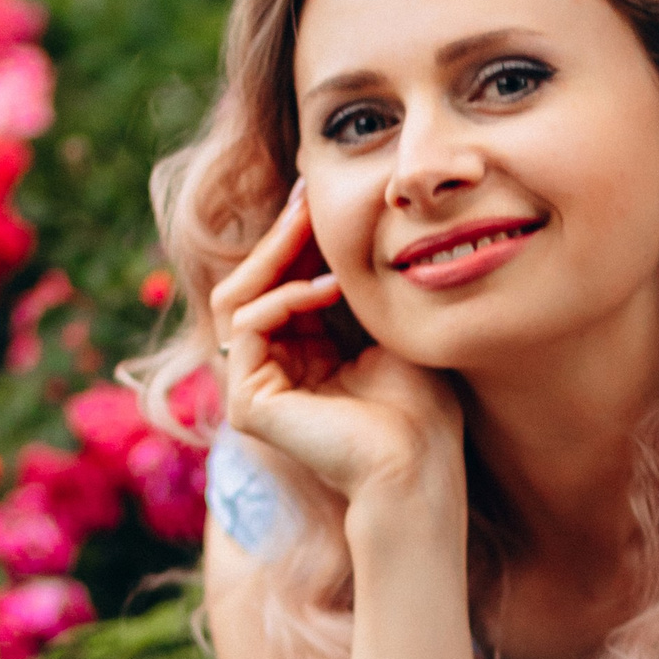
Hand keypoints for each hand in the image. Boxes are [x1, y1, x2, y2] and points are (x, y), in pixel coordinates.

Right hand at [211, 182, 462, 514]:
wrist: (420, 462)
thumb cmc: (420, 405)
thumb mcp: (382, 326)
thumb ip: (352, 286)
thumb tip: (341, 222)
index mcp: (299, 359)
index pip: (279, 285)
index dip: (295, 240)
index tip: (317, 196)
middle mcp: (268, 373)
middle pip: (251, 286)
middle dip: (279, 238)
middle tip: (307, 196)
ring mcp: (252, 390)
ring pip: (239, 299)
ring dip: (275, 257)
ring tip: (312, 227)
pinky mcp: (248, 404)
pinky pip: (248, 327)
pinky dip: (283, 298)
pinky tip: (326, 287)